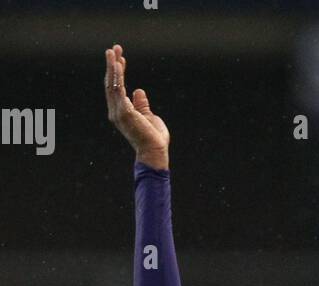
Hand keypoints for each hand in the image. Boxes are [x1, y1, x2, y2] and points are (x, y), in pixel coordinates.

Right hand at [105, 44, 169, 168]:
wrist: (155, 152)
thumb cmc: (153, 138)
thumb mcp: (149, 117)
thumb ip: (142, 105)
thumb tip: (138, 90)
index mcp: (121, 112)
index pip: (117, 89)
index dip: (118, 73)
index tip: (121, 59)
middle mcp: (116, 111)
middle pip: (111, 84)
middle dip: (112, 66)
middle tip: (113, 49)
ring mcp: (118, 112)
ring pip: (113, 85)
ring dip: (113, 67)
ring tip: (114, 52)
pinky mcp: (124, 112)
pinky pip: (119, 90)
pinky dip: (118, 77)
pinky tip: (119, 65)